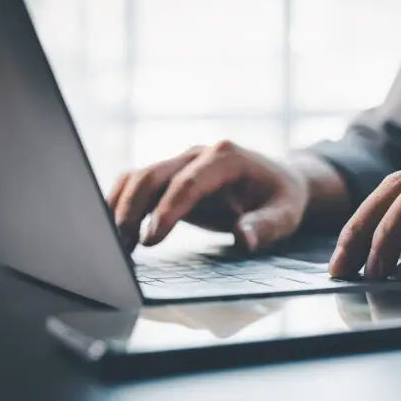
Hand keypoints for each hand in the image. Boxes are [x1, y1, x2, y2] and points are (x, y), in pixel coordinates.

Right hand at [108, 141, 309, 251]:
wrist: (279, 181)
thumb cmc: (282, 199)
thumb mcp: (285, 214)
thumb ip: (265, 226)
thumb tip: (243, 237)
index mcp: (226, 157)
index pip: (188, 182)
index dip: (167, 210)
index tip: (151, 239)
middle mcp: (198, 155)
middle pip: (153, 174)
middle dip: (132, 209)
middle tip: (122, 245)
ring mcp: (181, 163)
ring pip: (138, 177)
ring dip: (121, 207)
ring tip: (114, 243)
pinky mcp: (170, 178)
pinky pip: (138, 186)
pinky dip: (123, 206)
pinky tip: (118, 234)